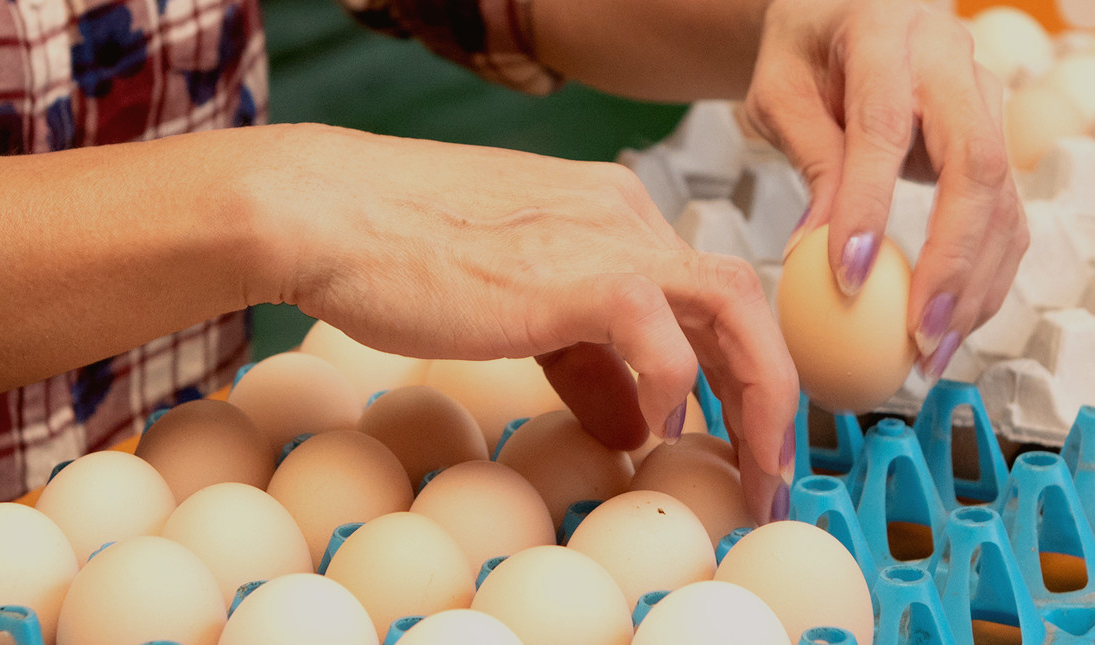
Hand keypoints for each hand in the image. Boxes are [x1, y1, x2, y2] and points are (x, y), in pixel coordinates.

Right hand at [222, 124, 799, 521]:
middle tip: (768, 470)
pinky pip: (663, 331)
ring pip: (733, 306)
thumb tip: (632, 425)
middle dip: (768, 393)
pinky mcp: (576, 273)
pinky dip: (675, 384)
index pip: (707, 293)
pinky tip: (654, 428)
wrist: (326, 214)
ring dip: (756, 397)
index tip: (738, 436)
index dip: (736, 369)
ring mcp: (606, 236)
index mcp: (612, 214)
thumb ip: (585, 359)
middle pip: (740, 300)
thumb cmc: (396, 253)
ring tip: (749, 466)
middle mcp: (624, 215)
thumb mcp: (515, 308)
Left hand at [743, 0, 1028, 382]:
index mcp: (886, 34)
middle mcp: (953, 62)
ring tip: (932, 352)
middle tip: (918, 333)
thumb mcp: (780, 92)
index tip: (845, 278)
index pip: (884, 127)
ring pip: (1003, 198)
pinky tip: (953, 327)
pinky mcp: (996, 140)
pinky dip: (985, 277)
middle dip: (952, 260)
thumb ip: (809, 159)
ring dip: (975, 285)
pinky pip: (1006, 215)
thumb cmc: (805, 53)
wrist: (849, 15)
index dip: (869, 206)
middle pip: (974, 165)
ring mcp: (986, 99)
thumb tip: (814, 254)